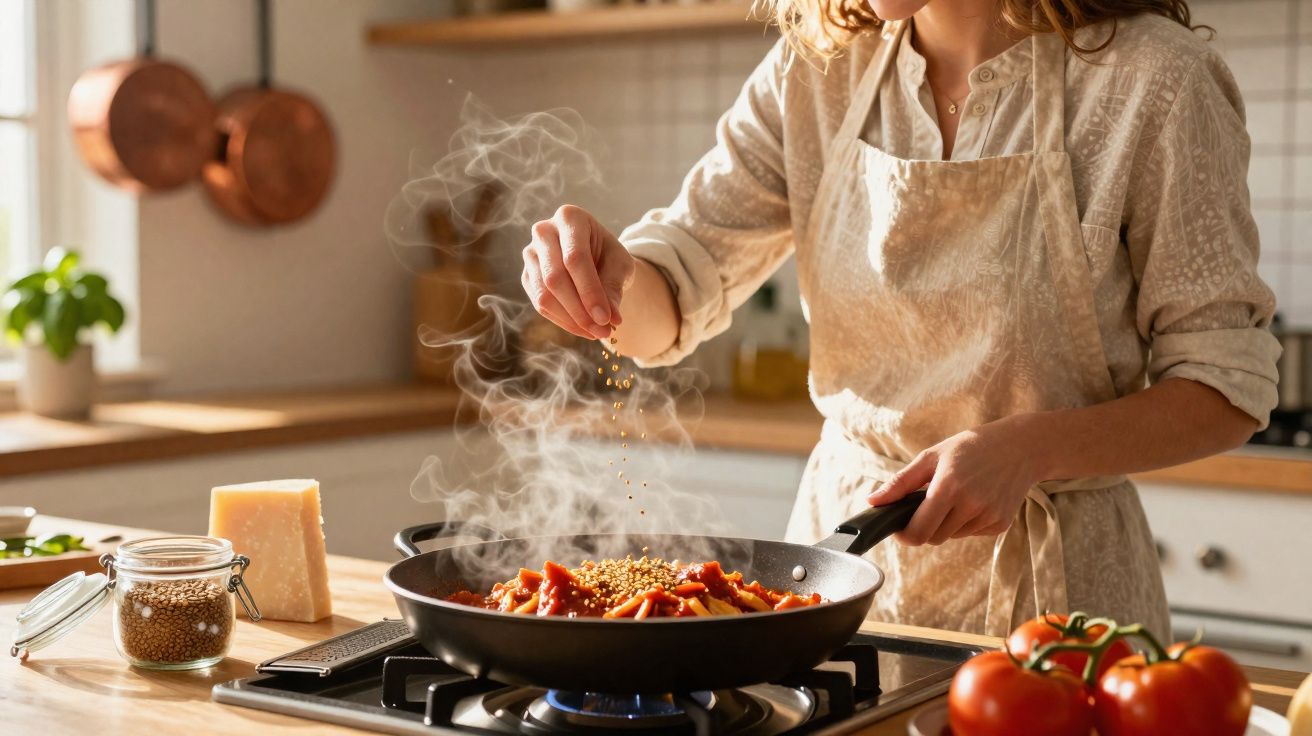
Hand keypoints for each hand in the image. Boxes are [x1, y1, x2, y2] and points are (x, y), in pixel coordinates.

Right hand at [522, 205, 635, 339]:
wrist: (595, 257)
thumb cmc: (608, 255)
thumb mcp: (620, 265)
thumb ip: (614, 287)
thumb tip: (611, 319)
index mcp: (570, 218)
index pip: (575, 258)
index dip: (590, 291)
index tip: (606, 319)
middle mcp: (544, 231)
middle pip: (555, 278)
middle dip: (580, 310)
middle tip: (602, 330)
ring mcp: (530, 254)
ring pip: (544, 294)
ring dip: (571, 320)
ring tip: (596, 333)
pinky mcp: (527, 276)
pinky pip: (540, 304)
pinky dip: (563, 321)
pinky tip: (583, 328)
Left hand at [865, 416, 1044, 545]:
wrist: (1021, 447)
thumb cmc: (971, 447)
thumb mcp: (932, 456)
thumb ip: (900, 482)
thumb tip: (872, 501)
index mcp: (948, 487)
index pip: (919, 531)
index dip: (904, 535)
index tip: (899, 527)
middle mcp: (971, 505)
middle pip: (933, 538)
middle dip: (924, 526)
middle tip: (926, 505)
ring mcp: (988, 516)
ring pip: (952, 536)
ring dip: (946, 523)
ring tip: (955, 495)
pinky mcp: (1001, 524)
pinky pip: (971, 533)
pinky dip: (966, 522)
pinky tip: (974, 499)